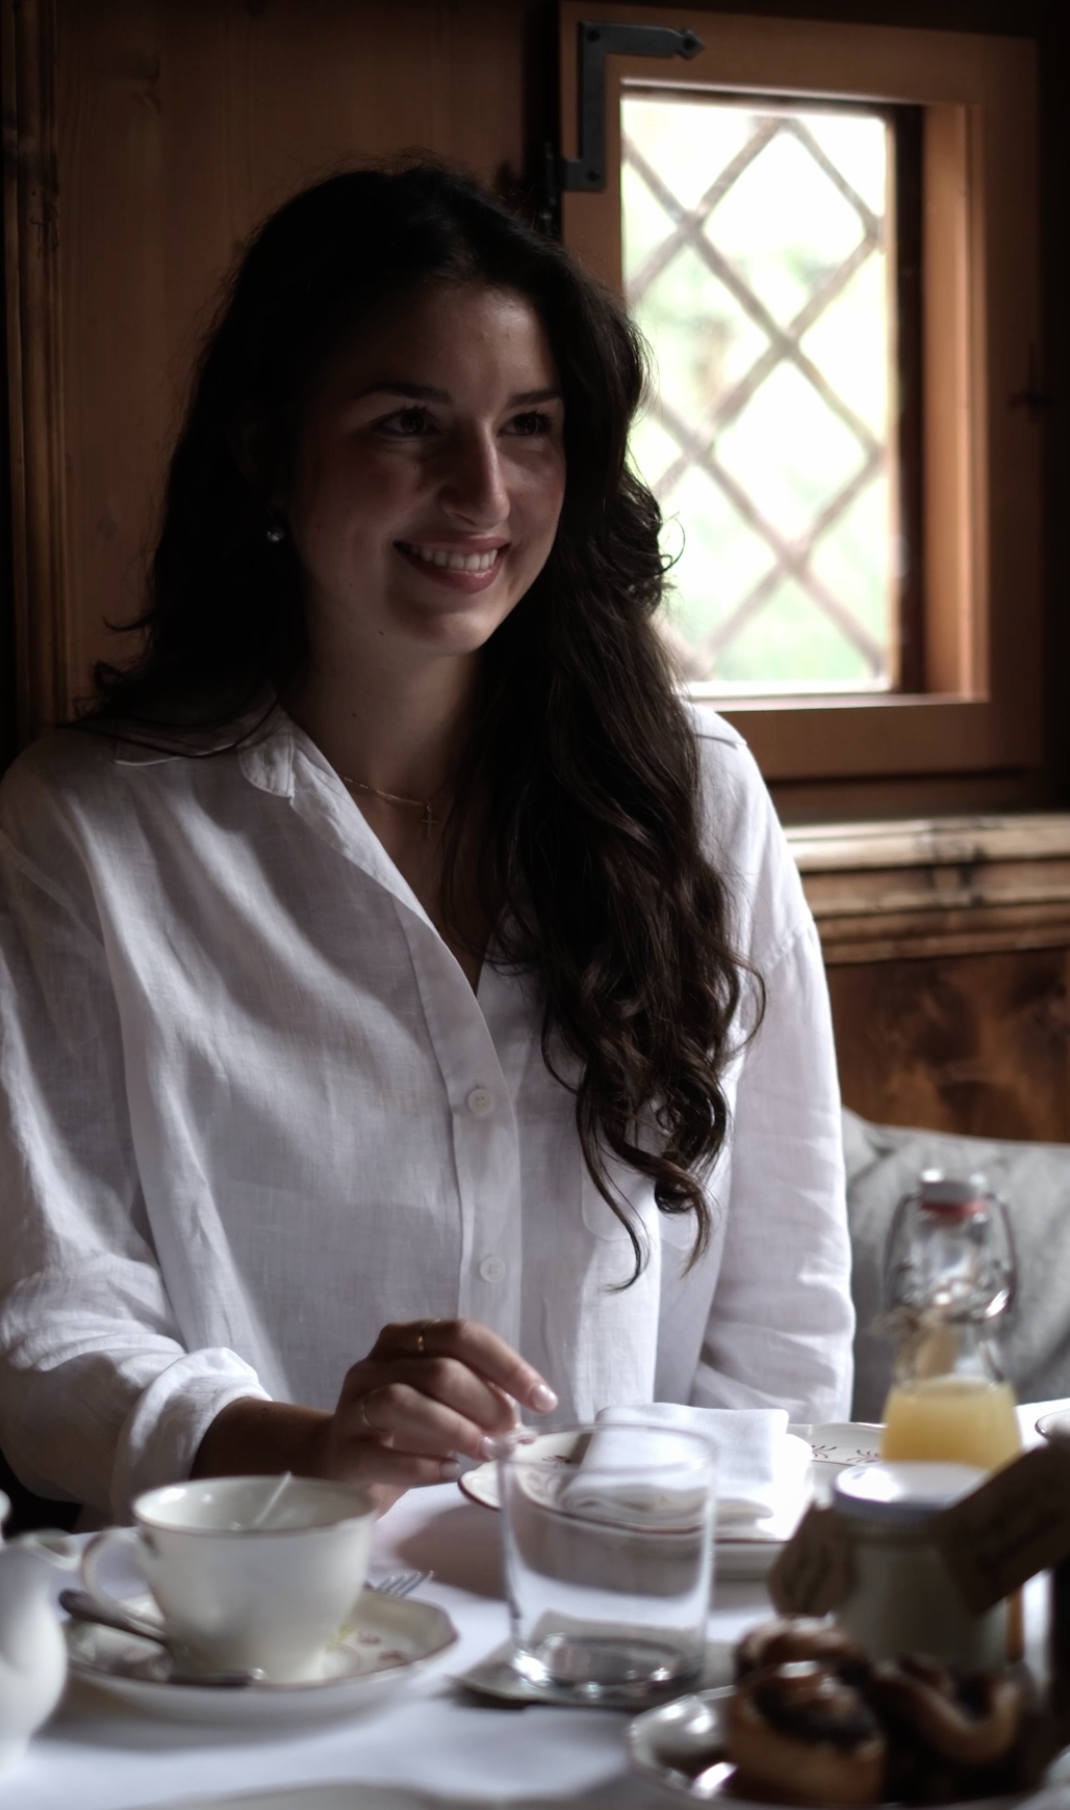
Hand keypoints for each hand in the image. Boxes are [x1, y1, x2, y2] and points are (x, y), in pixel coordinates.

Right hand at [299, 1317, 557, 1494]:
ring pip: (402, 1401)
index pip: (461, 1335)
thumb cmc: (402, 1428)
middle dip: (484, 1402)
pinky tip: (448, 1473)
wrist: (340, 1462)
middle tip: (510, 1433)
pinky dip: (420, 1465)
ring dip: (454, 1428)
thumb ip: (478, 1397)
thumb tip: (524, 1416)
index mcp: (406, 1339)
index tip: (542, 1399)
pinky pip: (380, 1453)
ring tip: (485, 1452)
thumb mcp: (441, 1401)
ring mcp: (353, 1403)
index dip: (506, 1364)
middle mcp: (376, 1362)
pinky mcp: (342, 1449)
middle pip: (437, 1368)